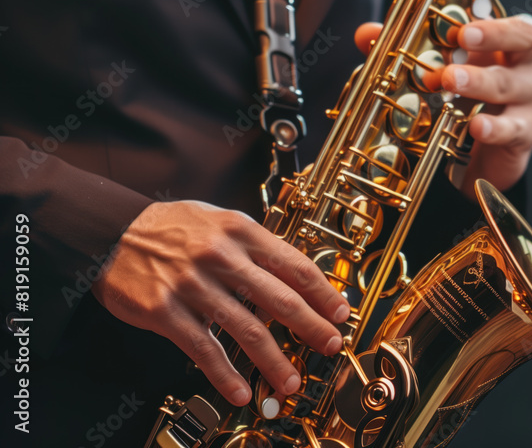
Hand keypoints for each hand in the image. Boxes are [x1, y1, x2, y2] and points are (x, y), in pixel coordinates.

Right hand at [92, 200, 349, 406]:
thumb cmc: (172, 226)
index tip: (340, 312)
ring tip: (290, 382)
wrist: (111, 230)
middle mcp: (221, 257)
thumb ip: (255, 245)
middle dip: (311, 327)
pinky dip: (225, 374)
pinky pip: (203, 349)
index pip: (294, 265)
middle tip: (330, 345)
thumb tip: (294, 274)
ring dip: (273, 361)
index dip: (322, 292)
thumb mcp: (220, 220)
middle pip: (279, 299)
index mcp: (240, 232)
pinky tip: (241, 391)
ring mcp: (193, 285)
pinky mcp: (165, 311)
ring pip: (246, 329)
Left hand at [354, 13, 531, 197]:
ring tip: (450, 80)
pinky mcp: (524, 134)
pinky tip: (475, 126)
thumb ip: (406, 50)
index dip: (493, 21)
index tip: (462, 24)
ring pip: (510, 85)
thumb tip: (366, 33)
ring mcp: (528, 102)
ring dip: (479, 81)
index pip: (514, 23)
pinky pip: (512, 129)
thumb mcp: (439, 74)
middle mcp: (524, 69)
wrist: (480, 159)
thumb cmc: (464, 103)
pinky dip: (493, 127)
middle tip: (463, 39)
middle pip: (523, 42)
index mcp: (506, 47)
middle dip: (492, 37)